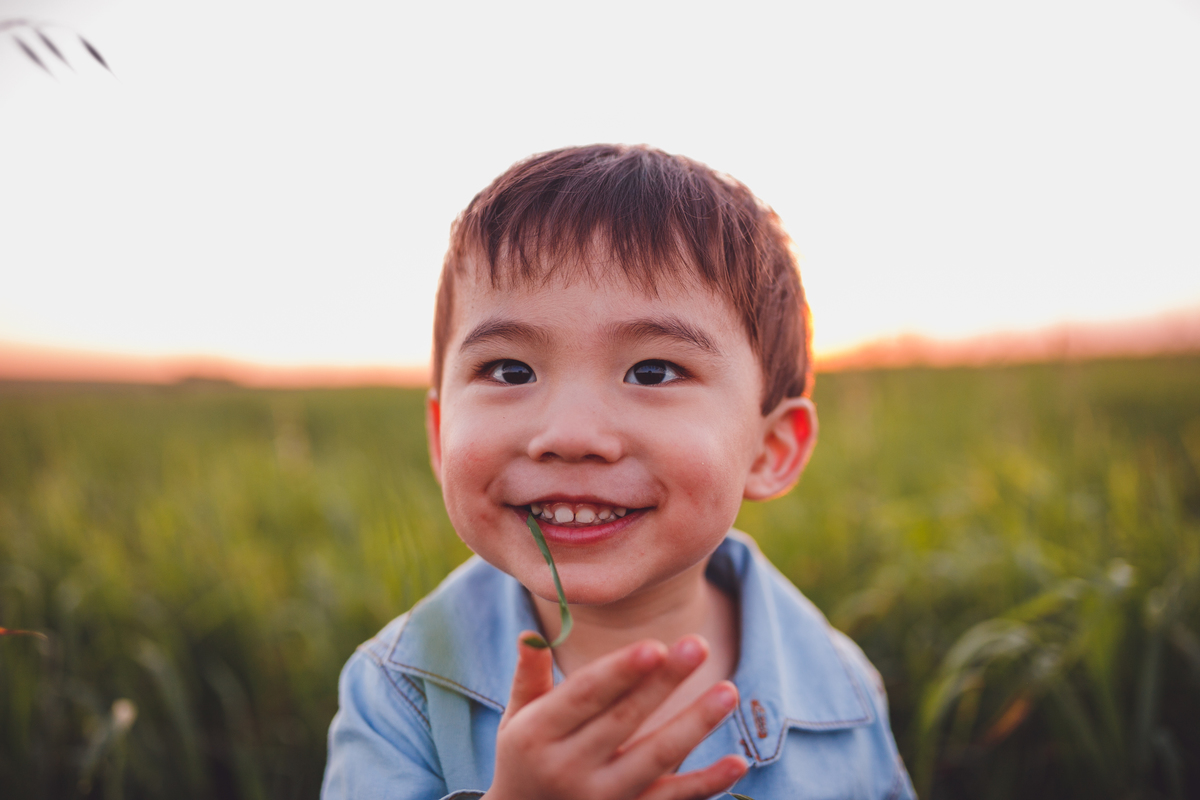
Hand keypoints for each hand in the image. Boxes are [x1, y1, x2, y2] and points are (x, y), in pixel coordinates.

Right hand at [482, 633, 747, 799]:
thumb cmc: (526, 759)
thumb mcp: (516, 720)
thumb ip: (529, 675)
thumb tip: (532, 632)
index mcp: (537, 735)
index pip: (584, 696)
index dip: (620, 671)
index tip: (654, 645)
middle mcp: (567, 769)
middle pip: (624, 720)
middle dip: (664, 683)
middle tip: (699, 645)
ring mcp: (601, 799)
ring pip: (654, 759)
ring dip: (694, 725)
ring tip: (729, 691)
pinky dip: (706, 783)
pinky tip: (737, 761)